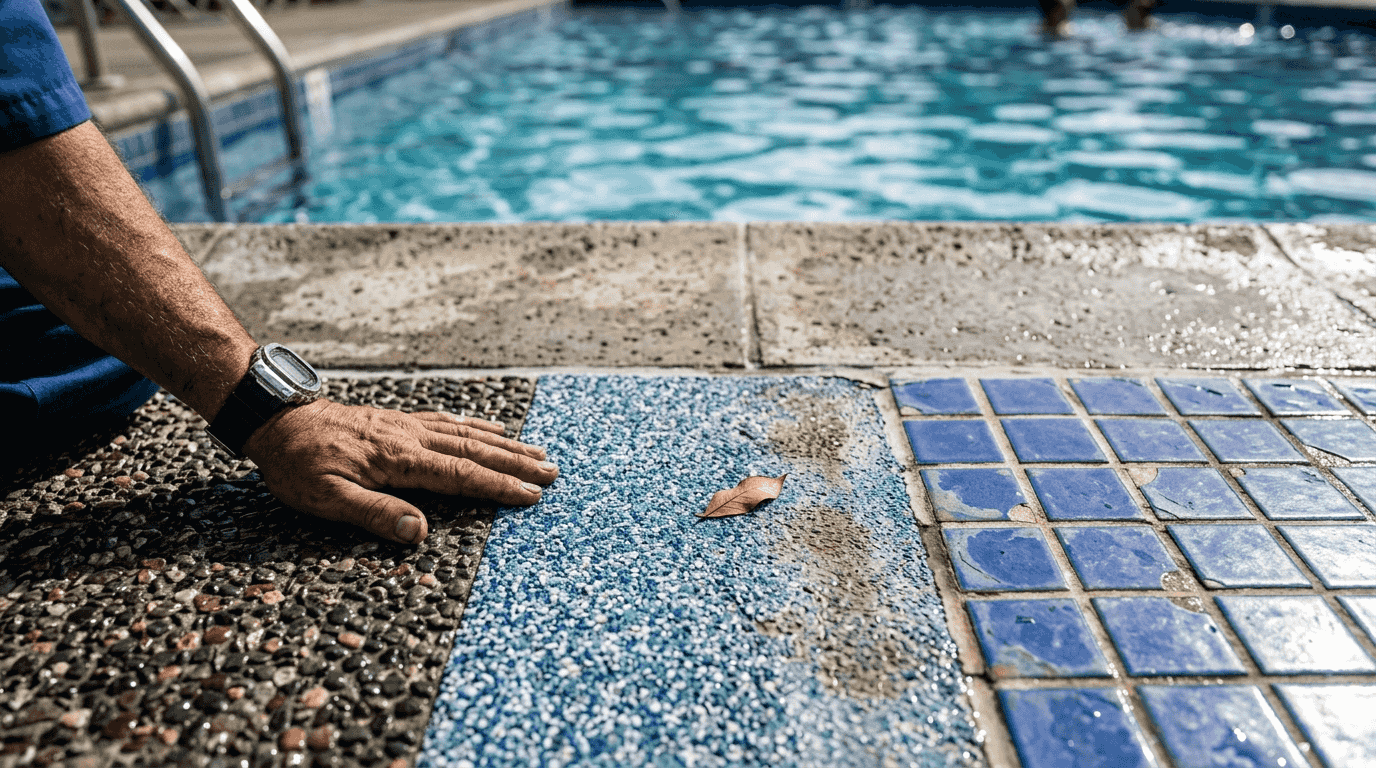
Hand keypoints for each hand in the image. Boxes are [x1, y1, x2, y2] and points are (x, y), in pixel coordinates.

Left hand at [242, 399, 556, 543]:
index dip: (497, 486)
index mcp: (398, 460)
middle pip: (474, 451)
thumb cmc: (297, 465)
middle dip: (515, 464)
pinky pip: (448, 421)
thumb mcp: (325, 499)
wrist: (276, 419)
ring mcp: (406, 425)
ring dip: (504, 445)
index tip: (530, 495)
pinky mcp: (398, 420)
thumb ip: (375, 514)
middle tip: (552, 472)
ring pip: (466, 434)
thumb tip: (420, 532)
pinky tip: (492, 429)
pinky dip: (476, 426)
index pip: (459, 475)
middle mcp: (410, 438)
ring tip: (536, 452)